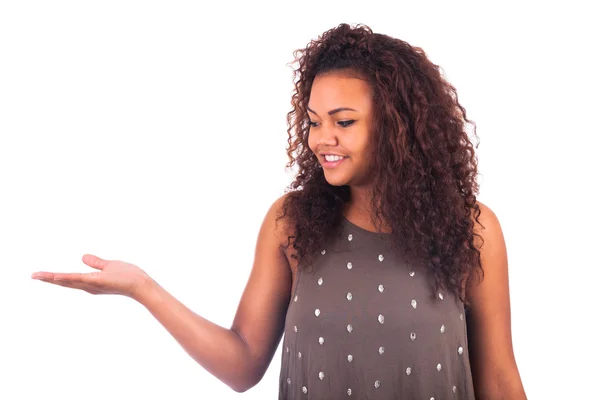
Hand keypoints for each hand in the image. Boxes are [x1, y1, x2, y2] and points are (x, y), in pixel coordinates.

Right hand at [31, 254, 150, 298]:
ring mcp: (92, 285)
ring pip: (69, 281)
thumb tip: (83, 257)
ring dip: (53, 278)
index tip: (41, 275)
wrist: (141, 284)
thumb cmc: (129, 276)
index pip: (70, 279)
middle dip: (49, 279)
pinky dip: (67, 278)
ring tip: (37, 275)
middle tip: (33, 275)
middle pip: (65, 282)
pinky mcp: (97, 281)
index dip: (55, 277)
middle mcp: (89, 286)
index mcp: (90, 282)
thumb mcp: (109, 265)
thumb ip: (96, 262)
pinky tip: (56, 277)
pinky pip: (79, 279)